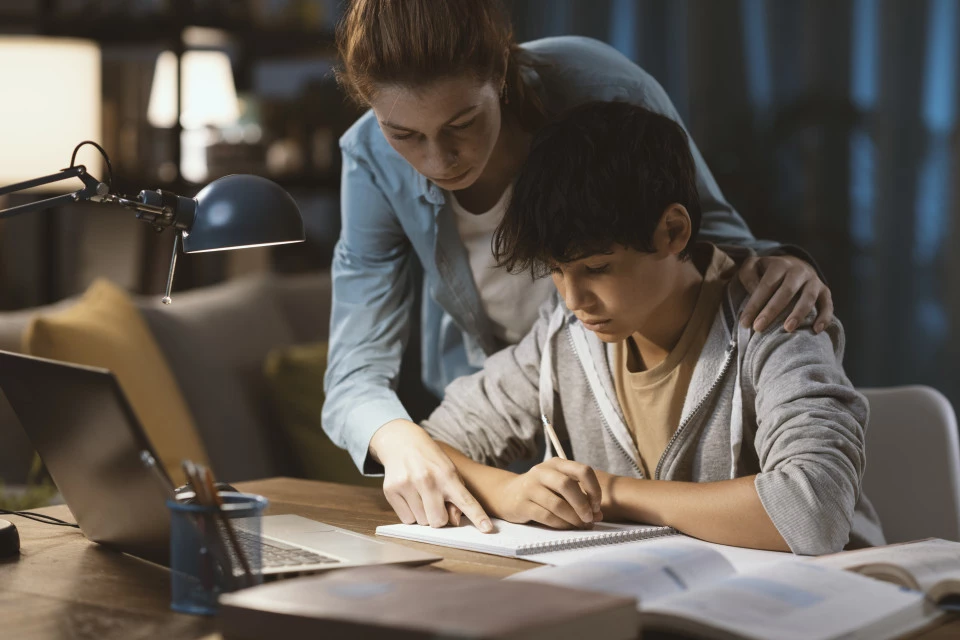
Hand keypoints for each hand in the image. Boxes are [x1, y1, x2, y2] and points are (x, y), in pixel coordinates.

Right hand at [370, 419, 492, 531]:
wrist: (402, 442)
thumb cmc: (431, 461)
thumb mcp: (449, 471)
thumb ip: (456, 496)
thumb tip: (454, 522)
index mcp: (447, 474)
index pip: (465, 500)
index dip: (477, 516)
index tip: (487, 529)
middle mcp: (427, 479)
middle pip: (438, 521)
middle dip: (439, 518)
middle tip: (436, 503)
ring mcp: (407, 485)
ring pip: (421, 522)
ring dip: (423, 514)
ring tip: (421, 495)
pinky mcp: (391, 490)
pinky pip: (406, 519)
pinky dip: (410, 513)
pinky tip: (410, 496)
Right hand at [494, 458, 602, 528]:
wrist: (507, 494)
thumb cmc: (540, 491)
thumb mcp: (558, 487)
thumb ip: (579, 497)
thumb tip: (598, 516)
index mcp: (556, 464)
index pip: (583, 470)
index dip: (594, 489)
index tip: (596, 506)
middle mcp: (542, 472)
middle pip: (568, 485)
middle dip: (582, 505)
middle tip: (589, 518)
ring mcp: (530, 487)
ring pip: (557, 504)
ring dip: (573, 518)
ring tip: (580, 525)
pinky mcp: (522, 504)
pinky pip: (546, 516)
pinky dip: (560, 524)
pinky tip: (566, 527)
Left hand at [737, 255, 832, 333]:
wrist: (794, 265)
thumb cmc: (768, 272)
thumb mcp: (754, 267)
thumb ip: (748, 275)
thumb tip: (752, 291)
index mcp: (779, 264)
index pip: (766, 285)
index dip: (754, 304)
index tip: (744, 322)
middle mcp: (798, 271)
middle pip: (786, 291)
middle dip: (772, 310)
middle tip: (759, 328)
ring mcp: (813, 281)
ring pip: (808, 297)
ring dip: (798, 313)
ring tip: (787, 329)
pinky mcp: (825, 291)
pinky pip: (827, 304)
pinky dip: (824, 317)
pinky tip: (816, 330)